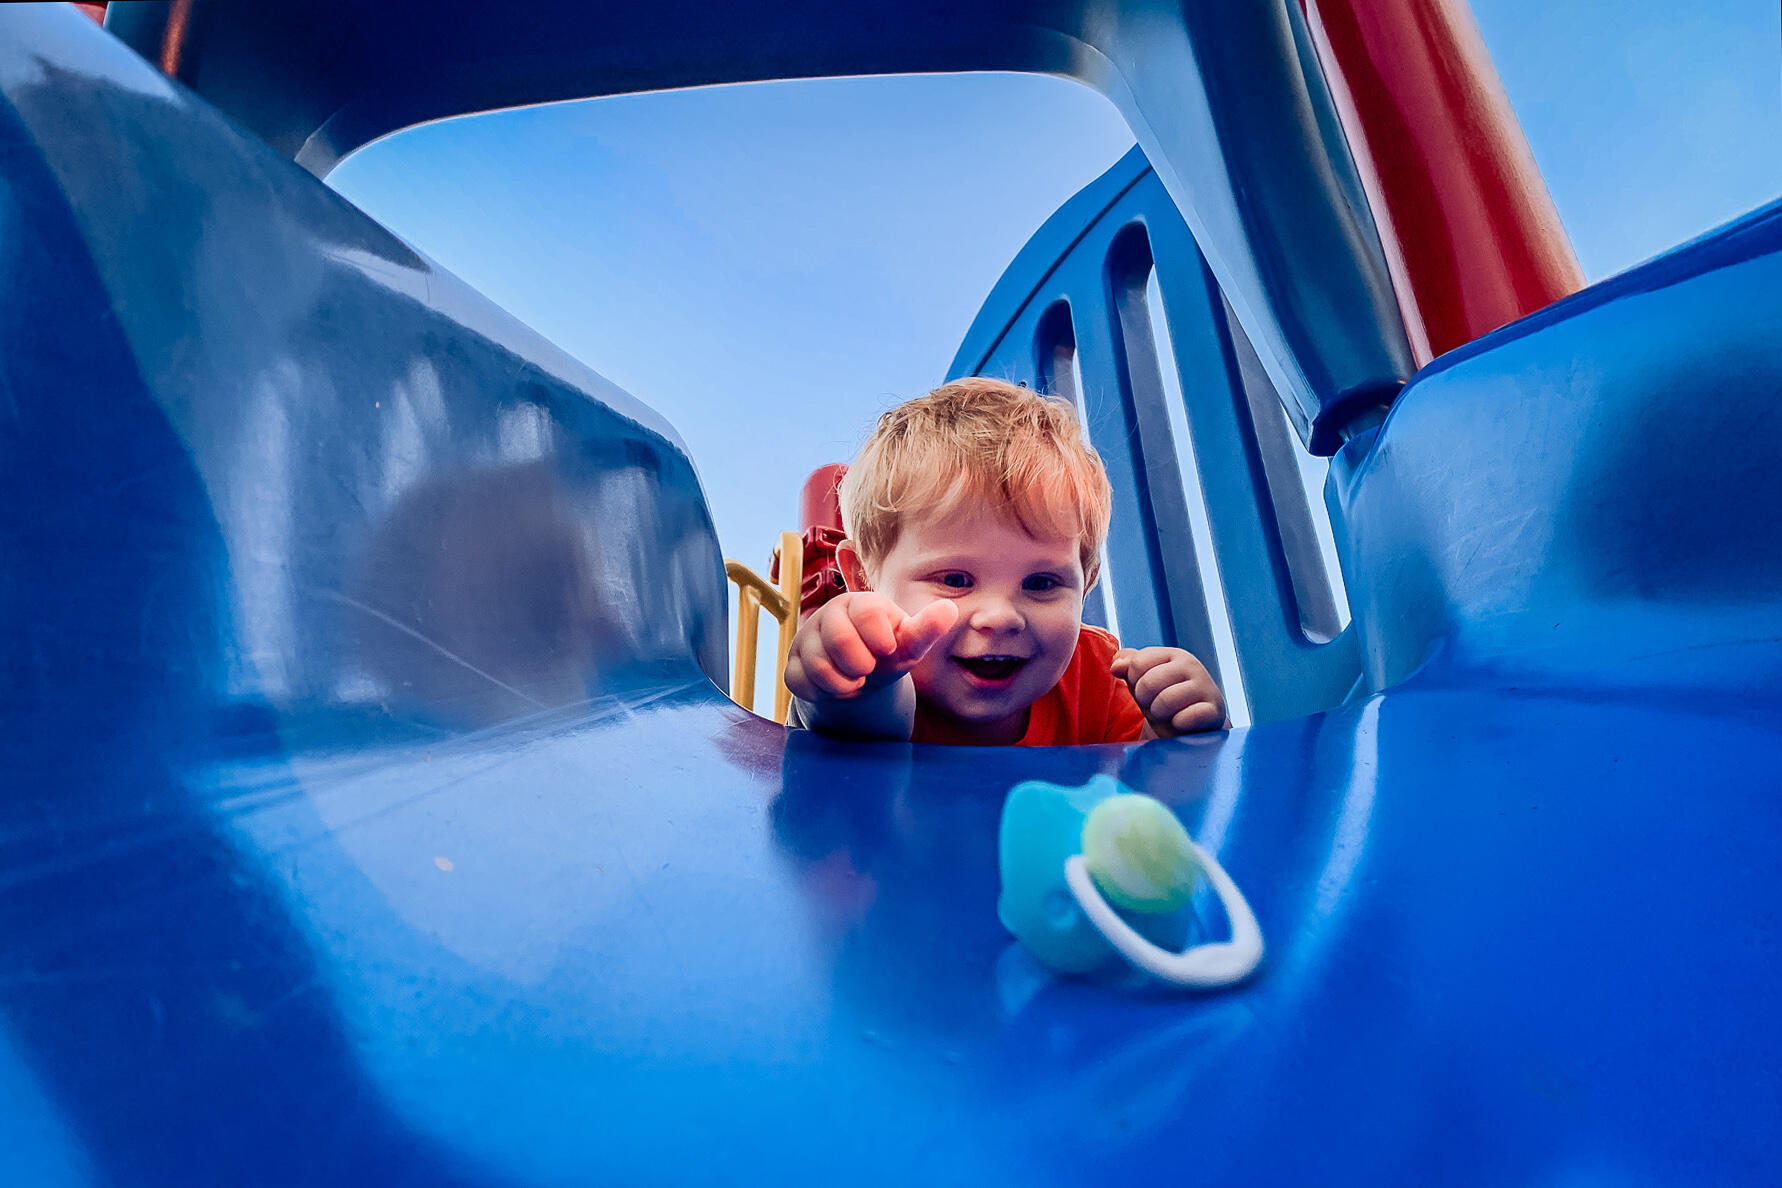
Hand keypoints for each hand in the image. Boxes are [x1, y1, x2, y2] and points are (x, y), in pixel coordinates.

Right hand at [784, 592, 958, 702]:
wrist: (860, 676)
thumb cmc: (887, 653)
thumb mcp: (909, 644)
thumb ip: (927, 628)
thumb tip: (949, 610)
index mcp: (861, 603)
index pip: (866, 611)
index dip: (879, 637)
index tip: (887, 648)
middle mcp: (830, 614)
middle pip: (840, 639)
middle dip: (862, 664)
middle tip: (868, 668)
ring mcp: (807, 638)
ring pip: (820, 665)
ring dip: (846, 683)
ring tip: (855, 678)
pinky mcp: (792, 665)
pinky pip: (803, 682)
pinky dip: (825, 692)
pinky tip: (836, 685)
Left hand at [1112, 646, 1227, 737]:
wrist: (1195, 729)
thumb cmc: (1165, 701)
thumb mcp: (1143, 682)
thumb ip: (1128, 666)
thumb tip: (1116, 666)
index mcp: (1173, 655)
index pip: (1137, 662)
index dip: (1135, 682)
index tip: (1147, 690)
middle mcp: (1192, 666)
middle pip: (1148, 683)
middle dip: (1146, 701)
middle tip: (1157, 706)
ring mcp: (1205, 687)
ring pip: (1164, 701)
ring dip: (1160, 715)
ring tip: (1169, 715)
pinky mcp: (1213, 711)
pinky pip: (1185, 718)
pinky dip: (1178, 724)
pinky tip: (1182, 723)